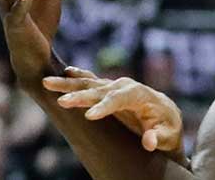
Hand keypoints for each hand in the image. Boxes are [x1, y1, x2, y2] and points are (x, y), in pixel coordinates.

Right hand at [42, 67, 185, 163]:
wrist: (165, 114)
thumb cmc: (166, 126)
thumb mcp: (167, 135)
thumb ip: (158, 137)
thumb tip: (149, 142)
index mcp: (140, 95)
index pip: (120, 99)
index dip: (105, 107)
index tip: (89, 116)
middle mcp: (126, 86)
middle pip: (100, 90)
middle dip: (81, 96)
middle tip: (61, 101)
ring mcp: (116, 86)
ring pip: (90, 83)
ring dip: (68, 84)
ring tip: (47, 82)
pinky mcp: (108, 89)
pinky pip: (90, 81)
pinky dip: (78, 76)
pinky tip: (65, 72)